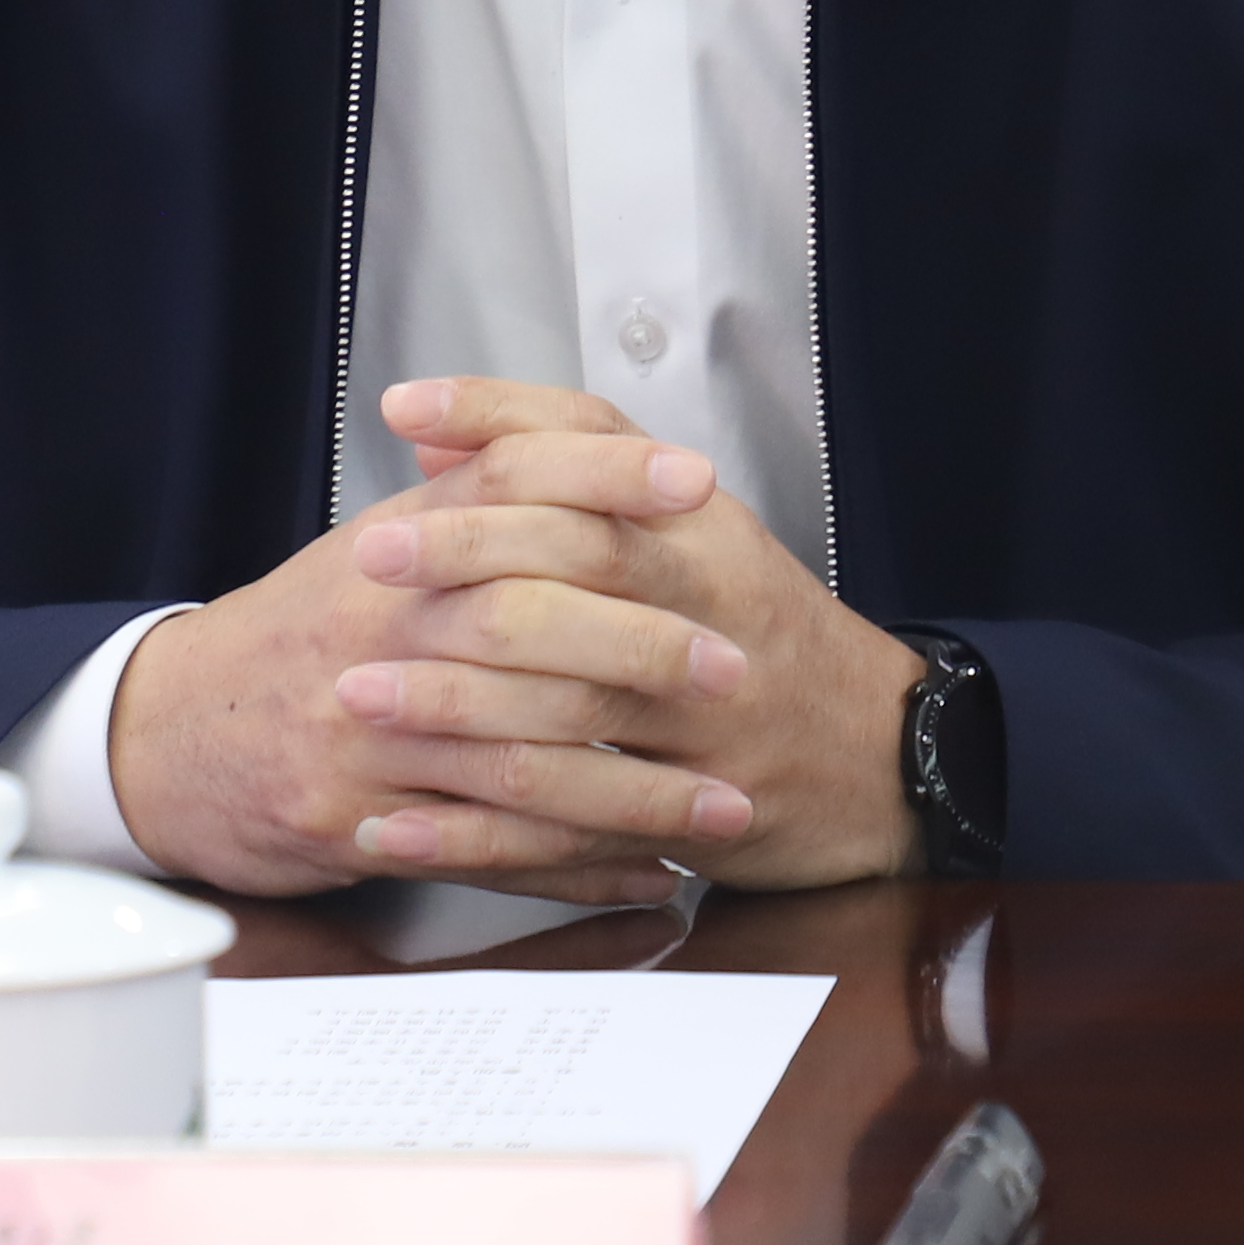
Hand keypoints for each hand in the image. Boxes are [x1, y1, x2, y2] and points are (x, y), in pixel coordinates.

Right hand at [107, 416, 759, 903]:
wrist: (170, 734)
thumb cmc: (300, 639)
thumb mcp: (378, 550)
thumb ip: (476, 502)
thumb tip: (582, 444)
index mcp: (398, 548)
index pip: (510, 479)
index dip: (606, 472)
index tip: (695, 482)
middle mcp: (383, 628)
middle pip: (527, 622)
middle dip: (643, 647)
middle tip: (736, 669)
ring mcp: (367, 730)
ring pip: (520, 758)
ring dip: (633, 791)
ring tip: (723, 808)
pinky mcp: (355, 817)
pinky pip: (486, 850)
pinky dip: (574, 868)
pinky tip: (646, 873)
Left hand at [351, 378, 929, 889]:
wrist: (883, 757)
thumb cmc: (762, 633)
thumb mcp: (693, 533)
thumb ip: (572, 474)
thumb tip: (440, 434)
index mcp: (702, 528)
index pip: (596, 446)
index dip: (496, 420)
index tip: (403, 411)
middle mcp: (710, 608)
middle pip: (582, 557)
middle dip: (465, 554)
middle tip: (369, 559)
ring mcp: (704, 718)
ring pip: (572, 699)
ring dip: (453, 700)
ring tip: (359, 693)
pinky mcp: (688, 814)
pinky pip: (569, 823)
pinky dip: (473, 833)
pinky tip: (392, 828)